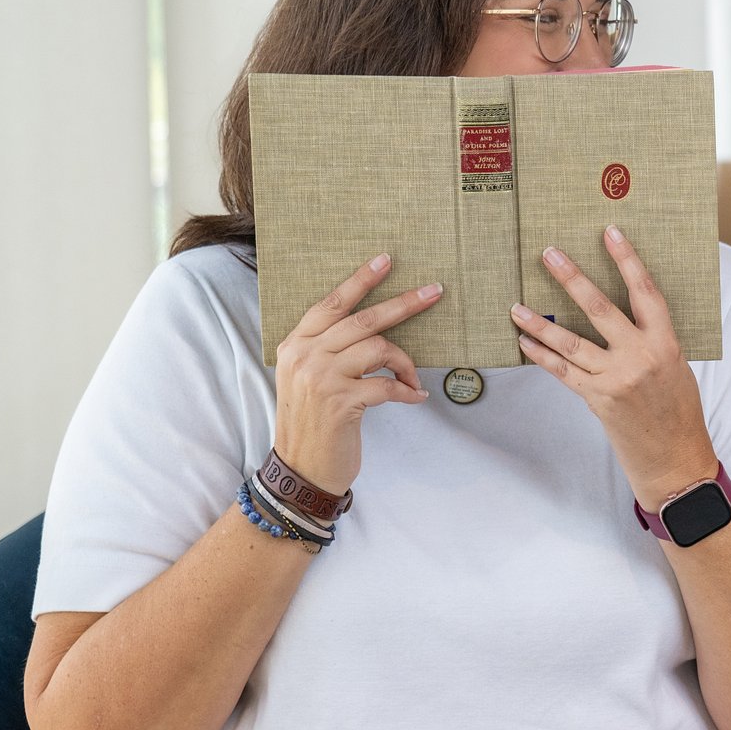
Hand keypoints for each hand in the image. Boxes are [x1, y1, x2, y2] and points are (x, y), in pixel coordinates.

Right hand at [272, 254, 438, 492]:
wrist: (301, 469)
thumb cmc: (313, 423)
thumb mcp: (308, 379)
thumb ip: (328, 351)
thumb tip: (371, 329)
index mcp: (296, 345)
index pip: (332, 304)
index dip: (360, 280)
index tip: (386, 260)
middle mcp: (305, 356)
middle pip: (363, 319)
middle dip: (404, 303)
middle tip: (435, 291)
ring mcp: (322, 378)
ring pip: (379, 348)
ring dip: (406, 363)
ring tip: (412, 379)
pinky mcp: (342, 402)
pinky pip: (388, 385)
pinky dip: (407, 390)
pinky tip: (416, 397)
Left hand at [512, 228, 716, 510]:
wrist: (676, 460)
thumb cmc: (679, 413)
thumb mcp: (677, 369)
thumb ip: (653, 341)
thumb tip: (626, 314)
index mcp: (666, 344)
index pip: (645, 293)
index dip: (628, 260)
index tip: (611, 234)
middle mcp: (640, 358)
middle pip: (600, 309)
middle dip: (572, 279)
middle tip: (550, 255)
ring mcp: (616, 380)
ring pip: (570, 343)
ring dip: (540, 323)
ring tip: (516, 305)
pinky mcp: (597, 400)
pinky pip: (562, 372)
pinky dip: (541, 356)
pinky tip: (524, 341)